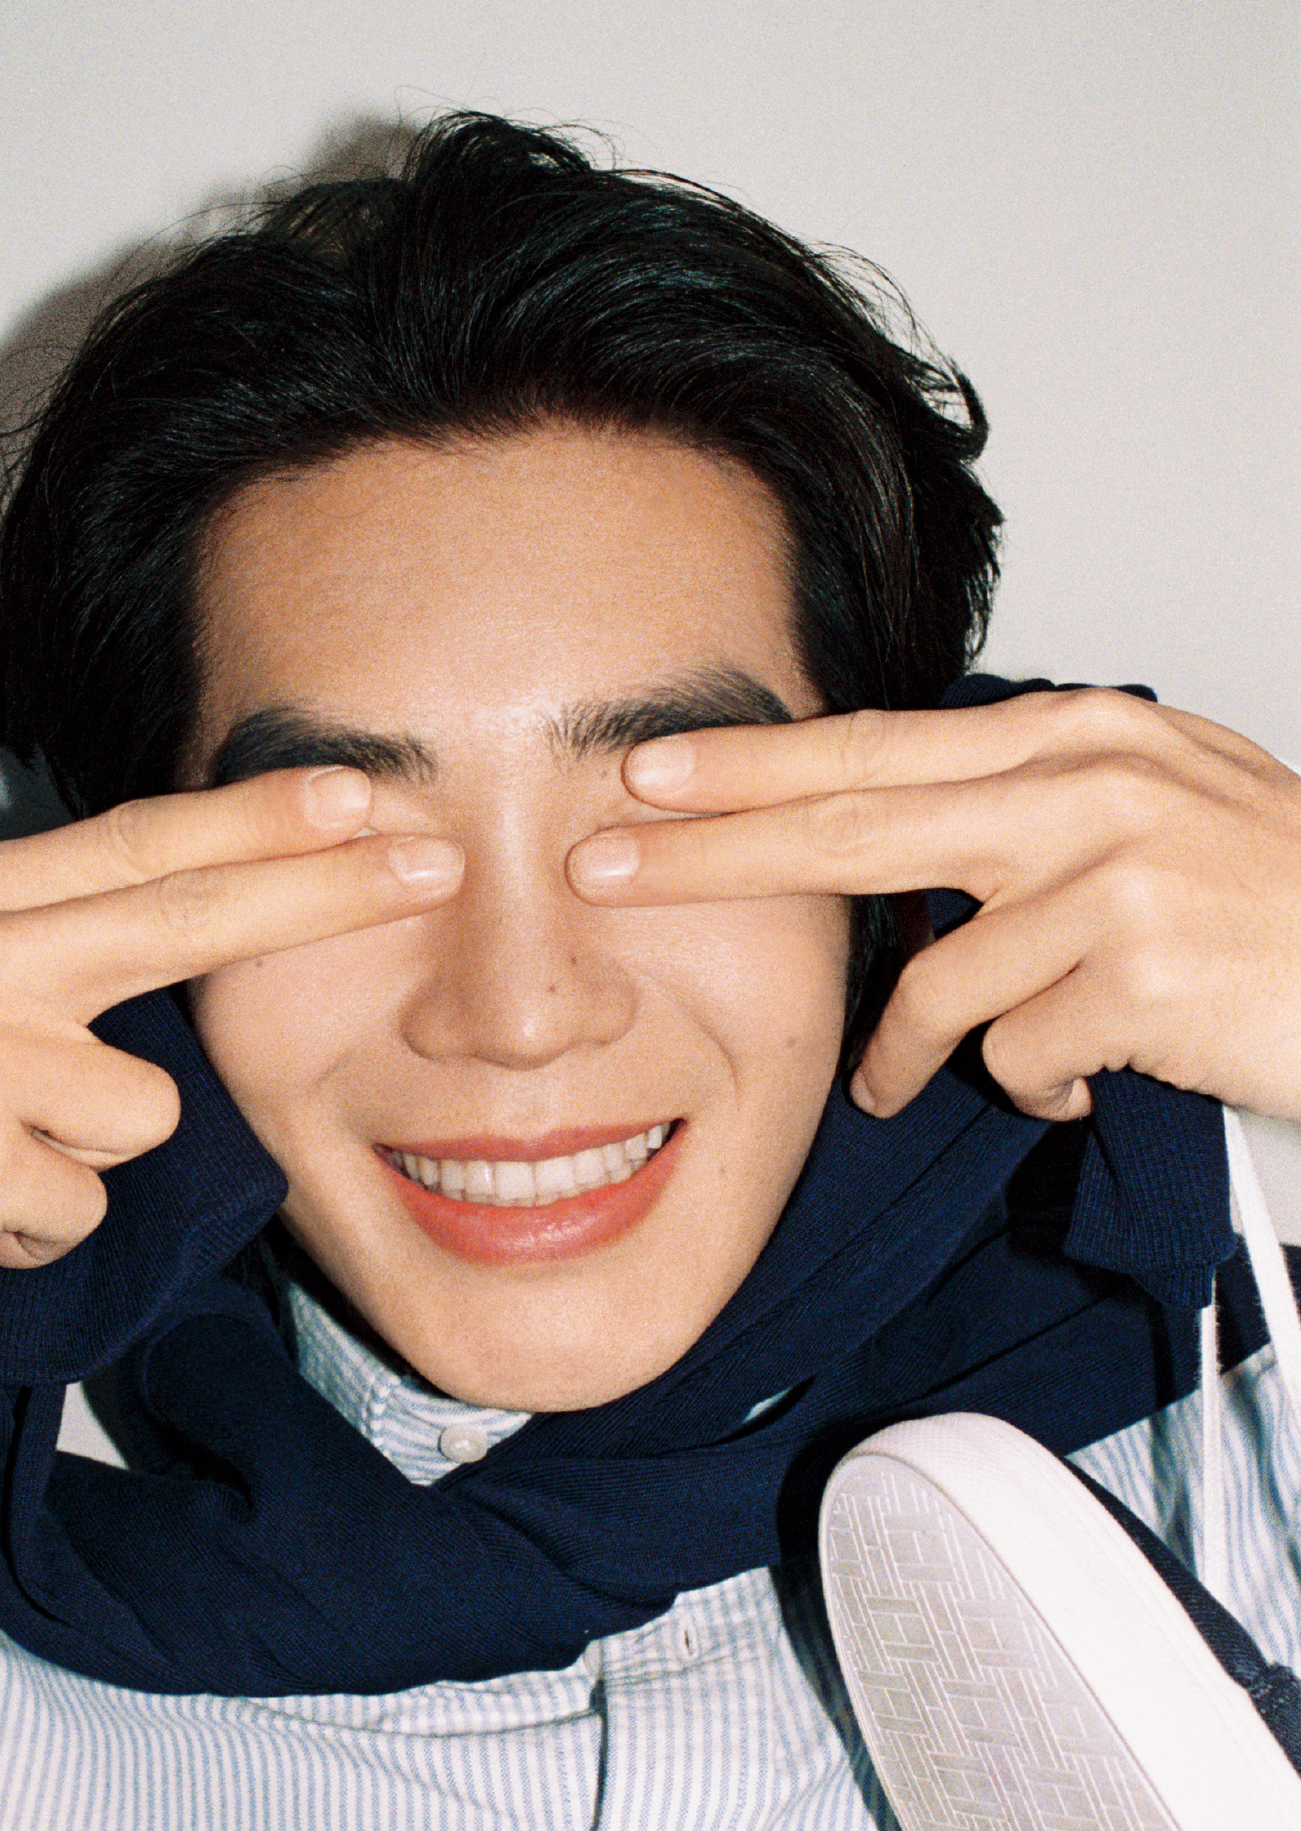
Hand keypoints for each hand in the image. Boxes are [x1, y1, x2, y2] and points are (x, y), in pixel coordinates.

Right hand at [0, 766, 463, 1349]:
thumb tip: (150, 948)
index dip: (261, 820)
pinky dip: (25, 1231)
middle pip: (189, 911)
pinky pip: (77, 1205)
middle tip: (436, 862)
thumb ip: (18, 953)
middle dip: (326, 889)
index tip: (363, 795)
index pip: (138, 845)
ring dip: (76, 1159)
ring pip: (139, 1109)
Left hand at [565, 689, 1300, 1124]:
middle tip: (597, 863)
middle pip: (852, 821)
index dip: (750, 763)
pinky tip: (1092, 1077)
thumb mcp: (1154, 813)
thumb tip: (895, 841)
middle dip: (709, 851)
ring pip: (935, 980)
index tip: (644, 771)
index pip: (877, 747)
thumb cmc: (1280, 905)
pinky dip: (1036, 1089)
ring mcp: (1115, 874)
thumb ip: (1027, 812)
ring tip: (912, 1084)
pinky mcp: (1139, 971)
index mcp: (1076, 741)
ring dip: (909, 1055)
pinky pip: (1017, 1058)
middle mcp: (1087, 786)